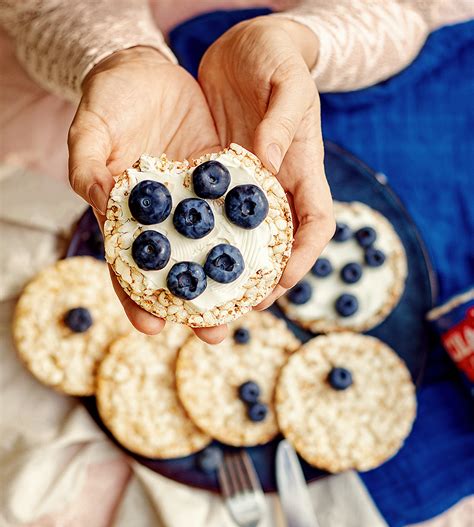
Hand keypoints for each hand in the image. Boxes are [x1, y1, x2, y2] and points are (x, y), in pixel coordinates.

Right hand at [68, 47, 225, 342]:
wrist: (146, 69)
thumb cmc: (109, 99)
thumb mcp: (92, 127)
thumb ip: (88, 164)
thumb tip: (97, 199)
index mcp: (128, 217)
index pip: (130, 266)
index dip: (136, 297)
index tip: (151, 326)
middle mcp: (166, 218)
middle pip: (180, 269)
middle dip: (197, 304)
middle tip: (213, 334)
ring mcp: (197, 203)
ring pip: (216, 249)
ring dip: (233, 281)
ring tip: (253, 308)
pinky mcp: (224, 180)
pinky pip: (242, 211)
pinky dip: (254, 233)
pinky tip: (272, 256)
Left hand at [198, 16, 334, 307]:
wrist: (247, 46)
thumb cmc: (276, 58)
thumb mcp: (285, 83)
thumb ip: (281, 121)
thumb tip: (268, 160)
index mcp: (304, 170)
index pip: (316, 224)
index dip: (304, 258)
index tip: (282, 283)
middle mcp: (276, 187)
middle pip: (275, 249)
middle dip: (257, 287)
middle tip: (231, 316)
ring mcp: (245, 187)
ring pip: (238, 242)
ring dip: (220, 276)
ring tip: (196, 305)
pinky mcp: (216, 180)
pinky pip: (205, 216)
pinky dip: (193, 241)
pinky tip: (170, 259)